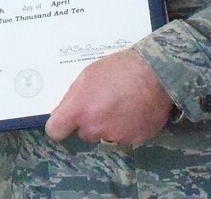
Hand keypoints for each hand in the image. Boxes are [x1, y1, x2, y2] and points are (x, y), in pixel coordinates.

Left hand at [45, 49, 173, 146]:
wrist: (155, 73)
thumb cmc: (118, 69)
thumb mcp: (87, 75)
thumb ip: (73, 98)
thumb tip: (63, 113)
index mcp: (80, 110)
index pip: (55, 131)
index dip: (59, 126)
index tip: (65, 121)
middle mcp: (95, 127)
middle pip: (84, 133)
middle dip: (89, 122)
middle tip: (102, 104)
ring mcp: (116, 136)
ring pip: (104, 135)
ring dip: (109, 126)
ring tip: (121, 105)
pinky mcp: (135, 140)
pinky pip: (124, 137)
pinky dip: (127, 128)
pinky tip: (134, 111)